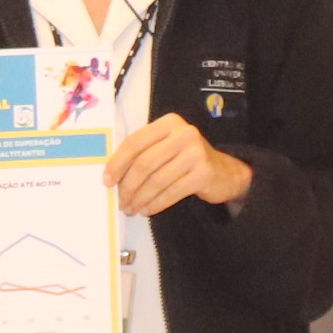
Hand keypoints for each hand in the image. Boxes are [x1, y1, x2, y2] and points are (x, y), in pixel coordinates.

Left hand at [105, 113, 249, 216]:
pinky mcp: (203, 174)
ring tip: (132, 208)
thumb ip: (144, 152)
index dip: (118, 163)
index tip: (107, 181)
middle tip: (120, 201)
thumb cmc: (187, 160)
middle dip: (128, 186)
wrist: (225, 173)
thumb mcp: (167, 147)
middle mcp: (184, 133)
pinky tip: (148, 209)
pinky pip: (171, 192)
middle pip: (144, 163)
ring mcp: (196, 153)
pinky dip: (156, 204)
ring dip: (140, 198)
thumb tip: (112, 174)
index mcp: (169, 123)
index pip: (135, 142)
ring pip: (156, 180)